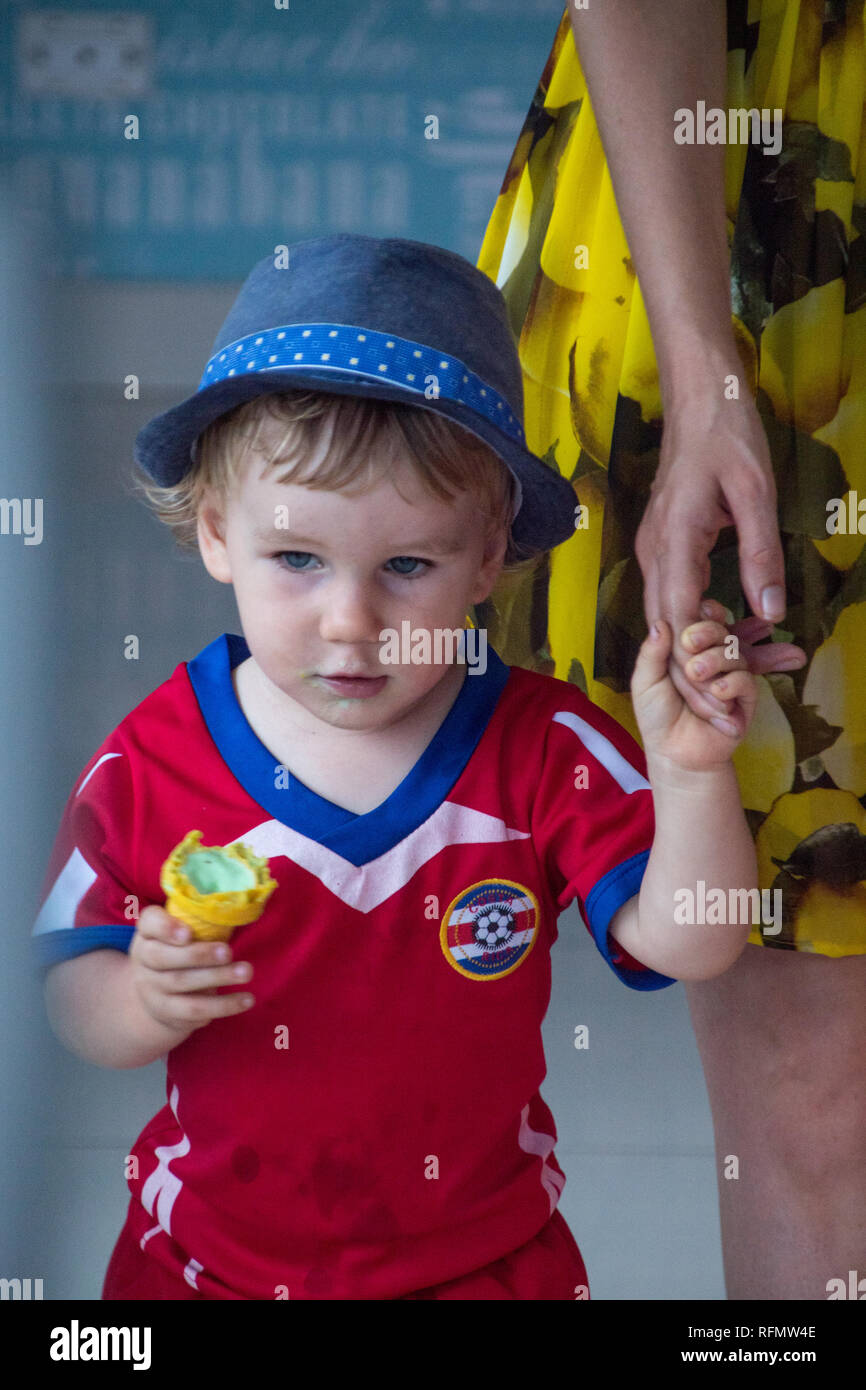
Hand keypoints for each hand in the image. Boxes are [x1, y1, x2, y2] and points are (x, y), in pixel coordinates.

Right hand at [129, 905, 254, 1035]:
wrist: (154, 997)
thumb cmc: (176, 954)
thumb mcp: (178, 936)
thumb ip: (197, 924)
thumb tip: (234, 911)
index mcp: (148, 935)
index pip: (149, 923)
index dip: (166, 927)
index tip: (188, 933)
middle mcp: (144, 962)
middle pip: (163, 957)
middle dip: (198, 954)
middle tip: (228, 952)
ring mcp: (153, 990)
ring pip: (182, 983)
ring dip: (217, 977)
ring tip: (246, 972)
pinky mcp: (168, 1013)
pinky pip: (195, 1010)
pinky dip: (223, 1005)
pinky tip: (246, 999)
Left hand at [631, 614, 757, 772]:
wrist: (675, 752)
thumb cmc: (657, 716)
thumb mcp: (646, 682)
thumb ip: (651, 653)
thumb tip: (659, 623)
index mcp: (691, 650)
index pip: (704, 620)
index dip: (704, 615)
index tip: (696, 612)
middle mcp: (714, 658)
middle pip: (722, 630)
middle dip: (708, 631)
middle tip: (689, 642)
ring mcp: (732, 676)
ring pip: (735, 653)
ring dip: (715, 659)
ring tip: (695, 673)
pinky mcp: (745, 697)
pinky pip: (746, 680)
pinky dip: (730, 683)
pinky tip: (716, 692)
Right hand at [634, 388, 806, 720]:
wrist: (698, 402)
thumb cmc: (727, 438)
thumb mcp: (756, 493)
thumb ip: (761, 555)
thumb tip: (770, 613)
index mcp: (673, 542)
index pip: (677, 622)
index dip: (697, 670)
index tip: (720, 705)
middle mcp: (654, 554)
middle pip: (666, 634)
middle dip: (695, 681)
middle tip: (728, 720)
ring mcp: (654, 552)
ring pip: (668, 621)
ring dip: (698, 658)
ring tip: (732, 693)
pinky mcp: (664, 549)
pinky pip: (675, 601)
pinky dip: (698, 629)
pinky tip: (726, 644)